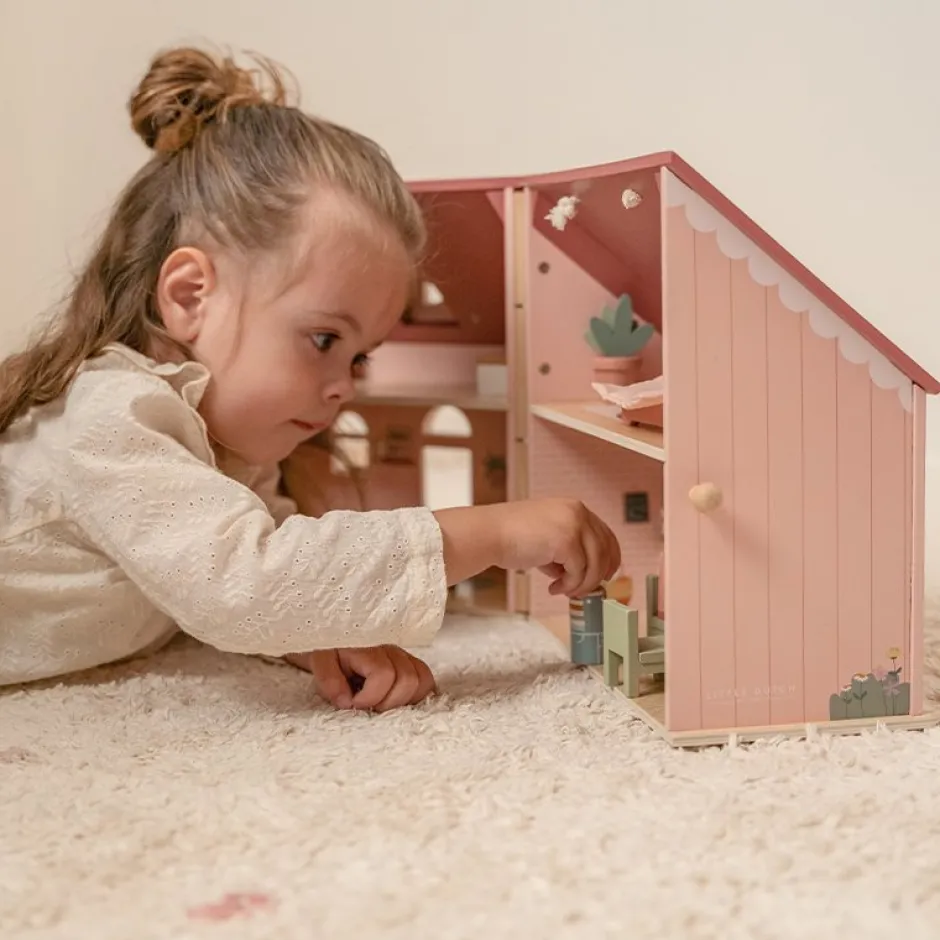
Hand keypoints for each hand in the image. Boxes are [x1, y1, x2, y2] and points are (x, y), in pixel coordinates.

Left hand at [285, 645, 436, 711]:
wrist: (329, 638)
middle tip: (369, 707)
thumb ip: (330, 681)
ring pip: (422, 680)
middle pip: (408, 679)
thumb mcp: (319, 663)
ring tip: (382, 703)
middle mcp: (390, 648)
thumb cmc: (326, 651)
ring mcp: (403, 654)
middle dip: (388, 702)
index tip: (352, 703)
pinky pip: (426, 679)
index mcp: (367, 646)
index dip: (370, 697)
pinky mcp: (410, 662)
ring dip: (403, 700)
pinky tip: (395, 699)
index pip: (384, 675)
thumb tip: (347, 702)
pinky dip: (415, 694)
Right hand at [434, 498, 619, 598]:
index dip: (610, 558)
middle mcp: (578, 512)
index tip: (606, 575)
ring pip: (595, 564)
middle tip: (583, 590)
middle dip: (597, 575)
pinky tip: (553, 588)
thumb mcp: (547, 537)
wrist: (489, 533)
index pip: (606, 534)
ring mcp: (573, 525)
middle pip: (605, 550)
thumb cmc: (511, 536)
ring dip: (581, 583)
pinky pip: (578, 572)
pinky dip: (569, 585)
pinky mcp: (566, 541)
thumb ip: (567, 550)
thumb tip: (582, 575)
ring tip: (564, 591)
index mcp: (574, 507)